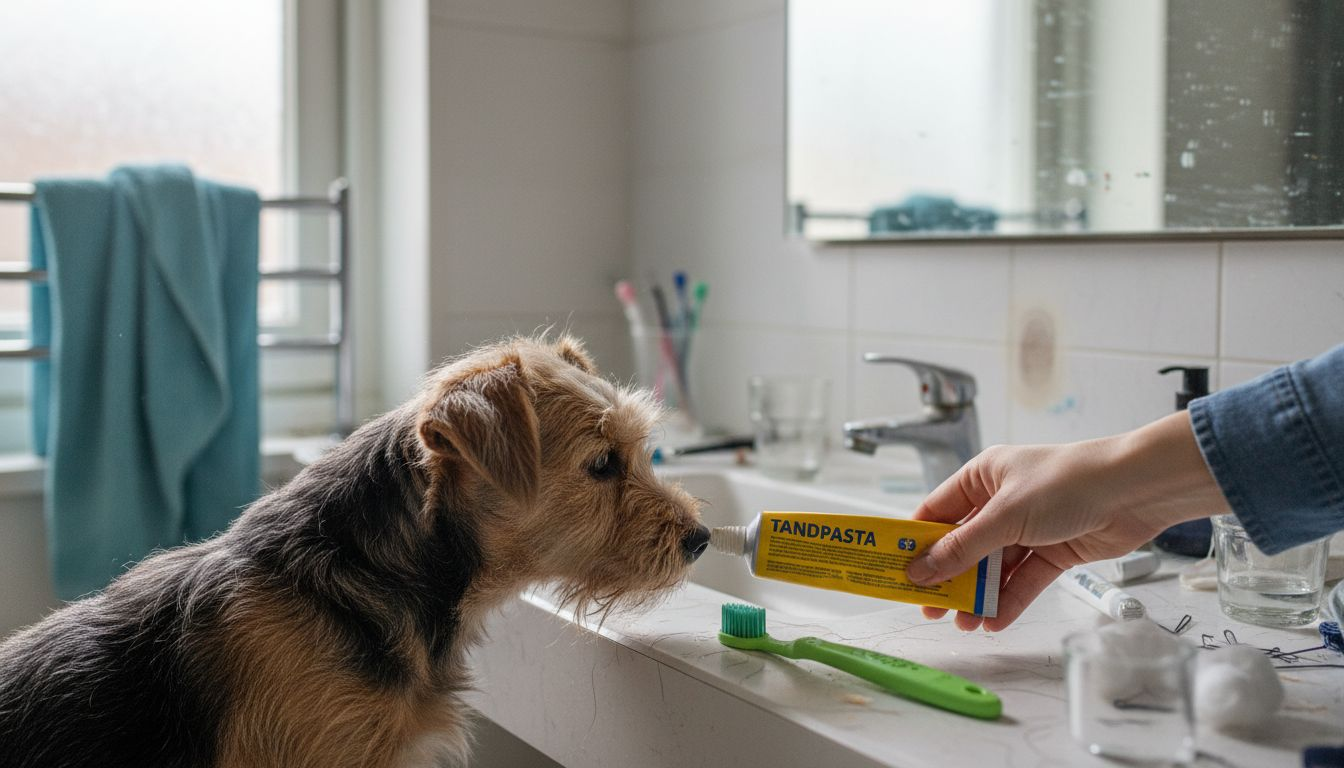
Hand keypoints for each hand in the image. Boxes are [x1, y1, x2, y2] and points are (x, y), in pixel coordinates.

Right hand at [905, 411, 1228, 630]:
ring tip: (965, 621)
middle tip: (929, 606)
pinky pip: (1023, 580)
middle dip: (947, 577)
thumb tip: (922, 571)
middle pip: (963, 544)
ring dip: (978, 595)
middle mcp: (1001, 501)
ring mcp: (1028, 527)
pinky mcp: (1053, 550)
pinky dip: (1009, 600)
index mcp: (982, 477)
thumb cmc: (1069, 481)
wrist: (1134, 491)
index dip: (915, 542)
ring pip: (993, 567)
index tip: (897, 571)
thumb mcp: (1005, 516)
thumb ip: (963, 548)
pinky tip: (994, 620)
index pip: (936, 512)